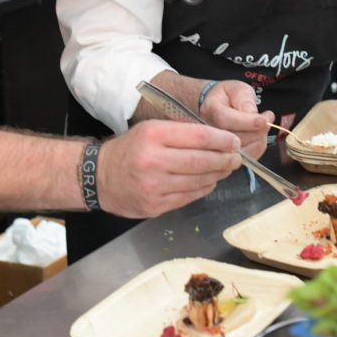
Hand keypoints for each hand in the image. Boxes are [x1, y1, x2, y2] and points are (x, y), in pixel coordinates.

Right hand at [96, 120, 241, 218]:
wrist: (99, 177)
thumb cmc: (129, 150)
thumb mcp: (150, 130)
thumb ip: (181, 132)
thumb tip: (219, 139)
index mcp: (152, 135)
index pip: (199, 136)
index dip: (222, 139)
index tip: (234, 141)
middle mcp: (153, 161)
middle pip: (202, 160)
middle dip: (225, 159)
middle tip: (237, 157)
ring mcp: (154, 187)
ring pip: (199, 181)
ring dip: (217, 175)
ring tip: (225, 168)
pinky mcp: (155, 206)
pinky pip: (189, 197)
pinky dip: (203, 188)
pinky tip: (208, 181)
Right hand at [197, 80, 272, 158]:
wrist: (217, 106)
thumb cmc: (227, 97)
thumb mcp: (237, 89)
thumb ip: (244, 98)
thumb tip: (251, 113)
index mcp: (211, 110)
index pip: (226, 120)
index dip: (247, 122)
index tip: (263, 119)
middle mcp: (210, 131)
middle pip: (235, 139)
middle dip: (258, 131)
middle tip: (268, 119)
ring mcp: (216, 146)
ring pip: (242, 152)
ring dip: (259, 140)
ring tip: (263, 126)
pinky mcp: (225, 157)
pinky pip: (246, 159)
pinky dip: (257, 148)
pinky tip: (258, 136)